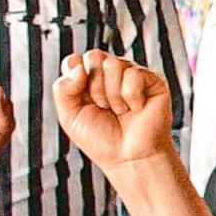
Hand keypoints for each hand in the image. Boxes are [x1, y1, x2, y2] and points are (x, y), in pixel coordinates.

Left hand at [49, 51, 174, 177]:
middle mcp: (111, 75)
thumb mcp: (69, 116)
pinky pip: (133, 74)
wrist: (129, 159)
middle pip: (94, 57)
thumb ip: (62, 88)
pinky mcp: (152, 81)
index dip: (75, 76)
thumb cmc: (103, 141)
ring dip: (112, 95)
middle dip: (94, 87)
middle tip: (103, 107)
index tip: (83, 98)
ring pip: (113, 63)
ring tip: (120, 111)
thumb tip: (77, 66)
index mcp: (90, 80)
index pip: (76, 60)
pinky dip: (131, 97)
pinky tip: (136, 109)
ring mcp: (132, 76)